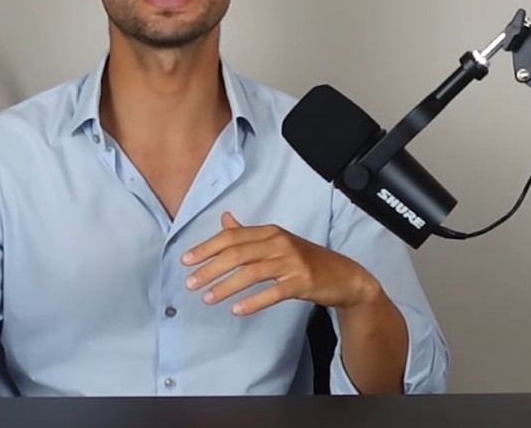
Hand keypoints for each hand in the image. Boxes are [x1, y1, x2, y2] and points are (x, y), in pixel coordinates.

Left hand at [181, 212, 379, 315]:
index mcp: (270, 232)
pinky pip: (273, 292)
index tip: (186, 260)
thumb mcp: (277, 242)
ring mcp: (292, 262)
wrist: (343, 276)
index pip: (231, 237)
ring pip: (251, 273)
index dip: (206, 248)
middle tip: (190, 283)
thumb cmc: (306, 259)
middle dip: (210, 268)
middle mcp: (279, 243)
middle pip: (237, 254)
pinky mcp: (302, 282)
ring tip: (208, 298)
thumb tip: (224, 219)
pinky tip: (237, 310)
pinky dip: (254, 301)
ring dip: (226, 286)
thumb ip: (249, 233)